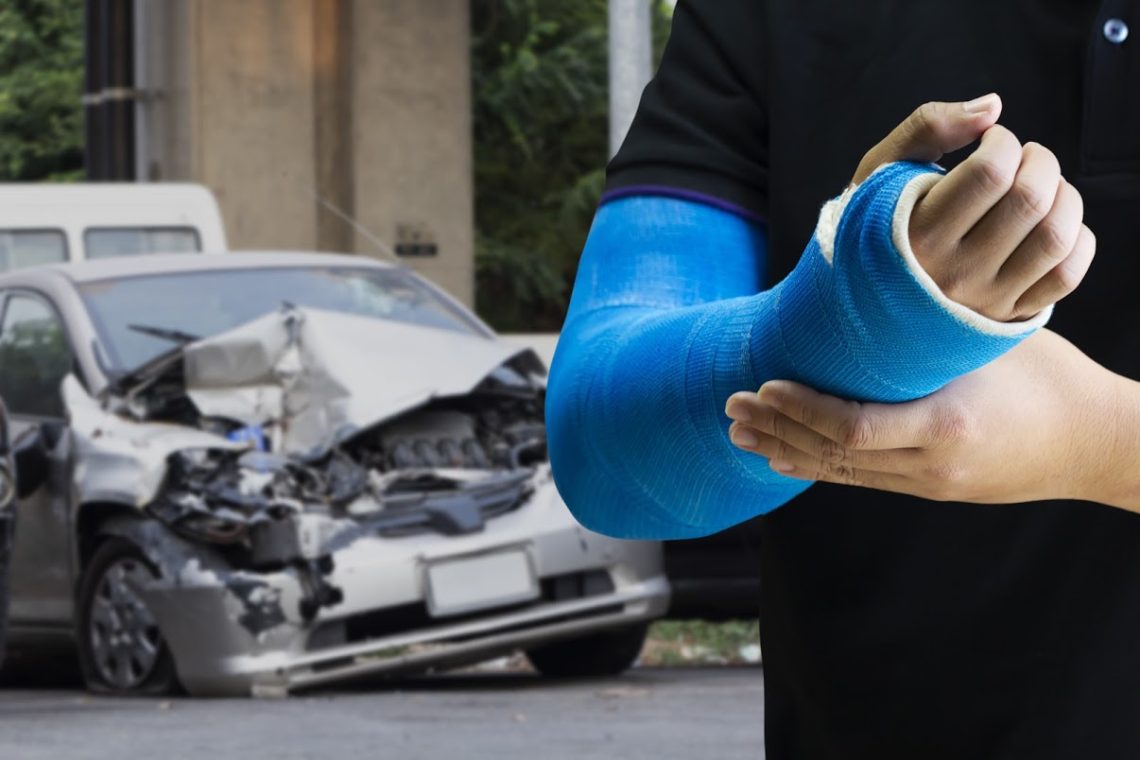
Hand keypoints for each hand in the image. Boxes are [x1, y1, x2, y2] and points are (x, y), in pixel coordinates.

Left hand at [723, 331, 1139, 507]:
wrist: (1096, 443)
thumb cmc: (1049, 378)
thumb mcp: (986, 346)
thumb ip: (925, 339)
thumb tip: (861, 306)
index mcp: (945, 427)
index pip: (851, 428)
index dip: (800, 409)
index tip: (764, 385)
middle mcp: (929, 467)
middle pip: (833, 455)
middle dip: (776, 429)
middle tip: (730, 406)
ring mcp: (928, 485)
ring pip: (841, 472)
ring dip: (786, 450)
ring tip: (741, 434)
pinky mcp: (930, 489)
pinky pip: (862, 479)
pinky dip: (818, 466)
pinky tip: (785, 460)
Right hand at [853, 95, 1095, 320]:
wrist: (866, 303)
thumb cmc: (878, 226)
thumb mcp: (881, 172)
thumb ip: (927, 127)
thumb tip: (994, 105)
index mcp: (917, 234)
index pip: (990, 171)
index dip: (1003, 140)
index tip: (991, 141)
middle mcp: (953, 272)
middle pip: (1030, 199)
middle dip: (1040, 161)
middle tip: (1023, 159)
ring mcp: (984, 299)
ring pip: (1055, 236)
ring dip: (1064, 197)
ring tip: (1041, 189)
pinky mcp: (1008, 316)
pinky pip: (1067, 276)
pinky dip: (1077, 239)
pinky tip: (1052, 224)